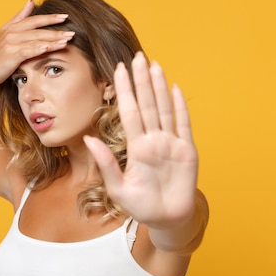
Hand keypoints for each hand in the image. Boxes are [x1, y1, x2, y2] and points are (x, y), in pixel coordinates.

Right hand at [0, 0, 74, 84]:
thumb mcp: (7, 31)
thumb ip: (20, 16)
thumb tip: (31, 0)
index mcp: (13, 26)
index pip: (35, 19)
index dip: (50, 18)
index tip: (65, 16)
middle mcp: (12, 32)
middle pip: (38, 29)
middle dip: (56, 31)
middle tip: (71, 32)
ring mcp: (11, 43)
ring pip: (35, 40)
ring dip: (52, 41)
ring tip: (66, 41)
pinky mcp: (10, 55)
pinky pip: (27, 50)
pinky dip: (38, 49)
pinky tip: (48, 48)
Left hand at [84, 52, 198, 228]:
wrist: (167, 219)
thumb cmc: (141, 206)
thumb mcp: (118, 188)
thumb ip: (105, 163)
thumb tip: (88, 139)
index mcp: (136, 147)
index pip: (128, 112)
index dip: (124, 91)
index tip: (118, 69)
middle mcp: (153, 140)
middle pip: (146, 104)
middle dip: (141, 81)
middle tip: (137, 56)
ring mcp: (170, 143)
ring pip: (163, 109)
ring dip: (159, 87)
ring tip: (154, 65)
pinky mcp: (187, 150)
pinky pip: (183, 124)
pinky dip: (179, 107)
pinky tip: (174, 89)